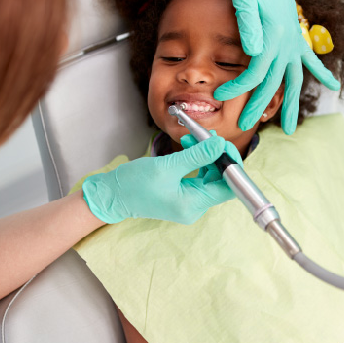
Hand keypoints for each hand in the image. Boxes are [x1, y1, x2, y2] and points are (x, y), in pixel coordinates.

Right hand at [82, 135, 234, 224]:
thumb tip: (220, 144)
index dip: (231, 165)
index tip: (223, 145)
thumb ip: (197, 155)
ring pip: (209, 176)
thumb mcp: (168, 166)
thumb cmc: (134, 184)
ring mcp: (189, 202)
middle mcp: (194, 207)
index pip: (228, 187)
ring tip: (192, 138)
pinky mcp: (182, 195)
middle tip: (206, 136)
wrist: (112, 195)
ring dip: (205, 155)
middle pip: (220, 180)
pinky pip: (198, 176)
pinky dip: (196, 160)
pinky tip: (188, 146)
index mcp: (193, 205)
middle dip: (216, 156)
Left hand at [214, 0, 339, 133]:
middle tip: (245, 125)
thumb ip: (248, 24)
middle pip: (273, 83)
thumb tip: (253, 51)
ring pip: (294, 79)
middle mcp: (287, 42)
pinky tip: (334, 85)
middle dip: (259, 106)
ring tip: (291, 127)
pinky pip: (310, 59)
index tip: (220, 96)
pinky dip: (321, 72)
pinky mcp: (295, 34)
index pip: (254, 72)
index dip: (238, 87)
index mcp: (273, 36)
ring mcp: (293, 39)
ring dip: (292, 104)